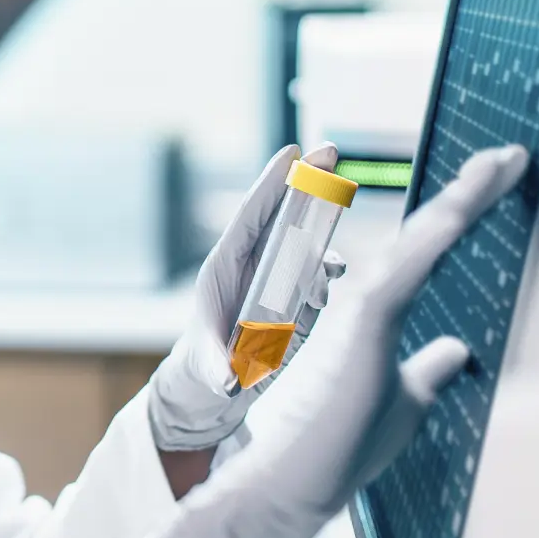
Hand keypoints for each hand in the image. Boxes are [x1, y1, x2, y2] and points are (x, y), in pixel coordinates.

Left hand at [147, 142, 348, 451]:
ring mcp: (278, 280)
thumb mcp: (206, 368)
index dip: (270, 184)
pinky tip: (335, 279)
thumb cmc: (203, 368)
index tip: (291, 152)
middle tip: (330, 149)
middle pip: (282, 215)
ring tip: (333, 264)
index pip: (250, 216)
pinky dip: (329, 273)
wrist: (217, 388)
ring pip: (305, 244)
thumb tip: (230, 383)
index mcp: (225, 267)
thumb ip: (217, 370)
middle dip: (306, 182)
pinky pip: (319, 276)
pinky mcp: (298, 300)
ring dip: (324, 237)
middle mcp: (254, 266)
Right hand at [161, 144, 530, 537]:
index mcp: (377, 314)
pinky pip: (408, 267)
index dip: (464, 216)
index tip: (501, 181)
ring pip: (421, 240)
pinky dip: (437, 235)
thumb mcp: (405, 402)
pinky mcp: (364, 320)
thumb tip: (457, 350)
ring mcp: (363, 306)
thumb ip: (428, 370)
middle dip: (472, 193)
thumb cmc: (340, 447)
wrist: (296, 481)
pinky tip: (466, 207)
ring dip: (464, 201)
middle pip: (428, 235)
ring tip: (501, 164)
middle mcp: (368, 299)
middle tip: (513, 155)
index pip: (427, 254)